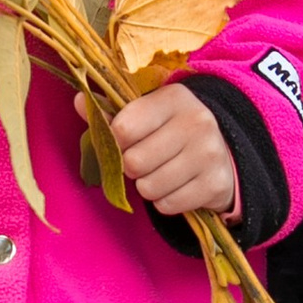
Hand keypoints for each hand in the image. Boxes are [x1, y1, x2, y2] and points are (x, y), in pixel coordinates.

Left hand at [111, 83, 236, 216]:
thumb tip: (79, 100)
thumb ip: (111, 112)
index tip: (124, 143)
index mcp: (174, 98)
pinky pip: (167, 205)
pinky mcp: (215, 184)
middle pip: (134, 162)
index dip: (115, 142)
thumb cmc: (171, 131)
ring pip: (149, 187)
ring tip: (160, 173)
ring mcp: (209, 153)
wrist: (223, 153)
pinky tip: (175, 186)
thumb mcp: (146, 113)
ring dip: (147, 186)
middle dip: (132, 167)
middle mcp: (196, 122)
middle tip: (144, 161)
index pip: (123, 129)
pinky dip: (164, 201)